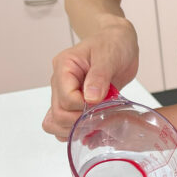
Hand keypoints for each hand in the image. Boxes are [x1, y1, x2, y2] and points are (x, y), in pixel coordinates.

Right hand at [42, 19, 138, 140]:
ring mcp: (66, 94)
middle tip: (101, 117)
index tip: (101, 104)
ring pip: (56, 123)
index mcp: (64, 67)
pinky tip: (94, 130)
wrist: (119, 44)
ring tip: (97, 124)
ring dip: (75, 130)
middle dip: (79, 121)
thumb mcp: (108, 55)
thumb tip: (90, 98)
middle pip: (58, 114)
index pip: (65, 98)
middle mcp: (61, 82)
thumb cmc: (113, 44)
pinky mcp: (75, 104)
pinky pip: (66, 124)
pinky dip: (78, 132)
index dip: (83, 107)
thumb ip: (99, 76)